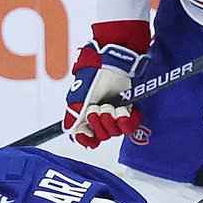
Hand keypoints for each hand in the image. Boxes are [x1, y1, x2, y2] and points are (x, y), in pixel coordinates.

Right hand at [63, 21, 150, 148]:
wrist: (113, 62)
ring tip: (111, 106)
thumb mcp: (78, 97)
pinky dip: (127, 121)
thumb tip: (72, 132)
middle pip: (102, 136)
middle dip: (99, 123)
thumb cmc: (93, 76)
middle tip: (98, 107)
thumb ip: (74, 117)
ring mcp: (115, 114)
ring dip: (112, 119)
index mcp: (86, 115)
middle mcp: (101, 117)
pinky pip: (130, 126)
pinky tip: (124, 111)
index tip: (88, 135)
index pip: (87, 137)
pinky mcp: (129, 109)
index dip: (87, 139)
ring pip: (115, 133)